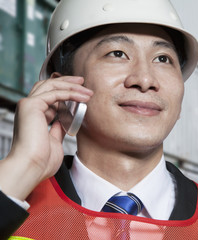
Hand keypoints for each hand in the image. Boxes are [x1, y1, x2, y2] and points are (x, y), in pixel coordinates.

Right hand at [0, 75, 92, 199]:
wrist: (31, 167)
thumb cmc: (41, 161)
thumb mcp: (54, 141)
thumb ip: (58, 129)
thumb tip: (64, 122)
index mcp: (33, 116)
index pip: (49, 96)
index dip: (66, 93)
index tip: (81, 94)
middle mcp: (29, 108)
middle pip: (48, 85)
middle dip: (67, 82)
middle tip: (83, 82)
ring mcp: (28, 105)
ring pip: (51, 85)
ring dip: (72, 86)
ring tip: (87, 91)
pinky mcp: (31, 105)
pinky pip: (55, 93)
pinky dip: (70, 93)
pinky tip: (82, 97)